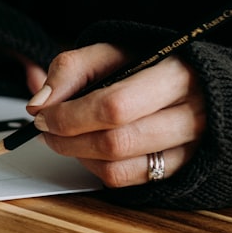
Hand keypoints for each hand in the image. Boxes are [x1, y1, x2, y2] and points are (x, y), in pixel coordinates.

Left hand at [26, 43, 205, 186]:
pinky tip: (87, 150)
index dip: (70, 116)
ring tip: (63, 138)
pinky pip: (128, 180)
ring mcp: (190, 148)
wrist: (192, 82)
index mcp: (176, 76)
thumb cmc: (146, 65)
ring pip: (119, 167)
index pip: (115, 106)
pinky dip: (96, 168)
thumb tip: (39, 104)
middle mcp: (192, 116)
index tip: (43, 114)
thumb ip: (70, 70)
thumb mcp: (109, 52)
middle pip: (116, 142)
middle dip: (68, 139)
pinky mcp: (180, 169)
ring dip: (78, 155)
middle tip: (45, 128)